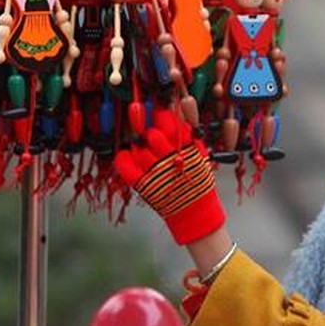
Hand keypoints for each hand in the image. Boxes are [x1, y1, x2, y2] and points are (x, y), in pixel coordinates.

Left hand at [115, 109, 224, 245]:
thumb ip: (190, 136)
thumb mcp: (200, 155)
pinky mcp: (143, 186)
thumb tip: (178, 115)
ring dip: (140, 144)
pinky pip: (126, 166)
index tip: (159, 114)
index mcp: (187, 151)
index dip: (162, 115)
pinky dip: (124, 158)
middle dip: (151, 132)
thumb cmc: (197, 182)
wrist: (194, 211)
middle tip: (152, 135)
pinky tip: (127, 154)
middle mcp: (170, 161)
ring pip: (139, 148)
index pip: (169, 124)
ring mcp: (155, 174)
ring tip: (144, 147)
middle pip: (152, 135)